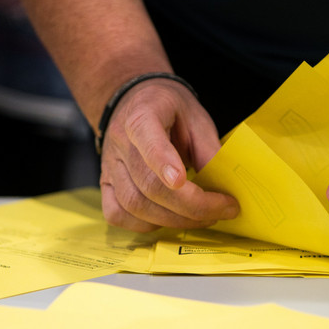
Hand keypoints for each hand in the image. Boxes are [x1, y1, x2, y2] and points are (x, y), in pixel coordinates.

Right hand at [99, 78, 239, 231]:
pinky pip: (118, 215)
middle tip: (223, 209)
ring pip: (135, 205)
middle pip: (149, 184)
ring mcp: (109, 166)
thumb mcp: (196, 118)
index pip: (147, 138)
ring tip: (205, 218)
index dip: (162, 162)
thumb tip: (222, 186)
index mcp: (143, 115)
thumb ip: (208, 149)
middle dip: (191, 206)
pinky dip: (147, 225)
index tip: (181, 180)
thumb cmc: (169, 111)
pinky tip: (171, 220)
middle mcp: (120, 142)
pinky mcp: (105, 185)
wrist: (135, 103)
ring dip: (175, 220)